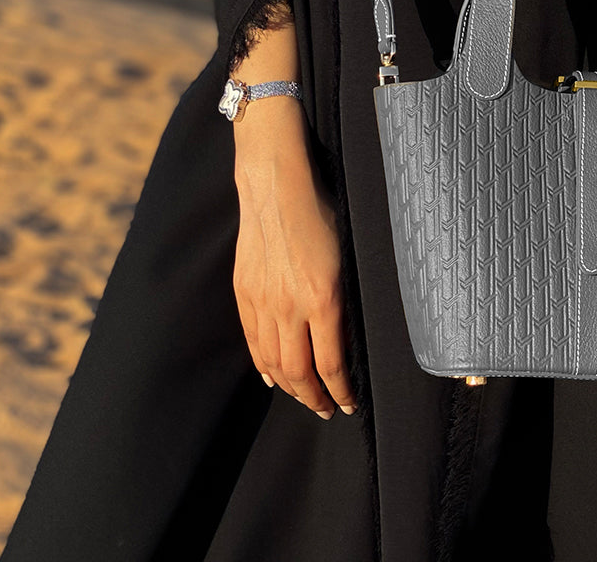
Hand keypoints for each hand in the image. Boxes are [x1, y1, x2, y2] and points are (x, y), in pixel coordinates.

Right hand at [232, 95, 355, 418]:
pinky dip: (263, 365)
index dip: (341, 390)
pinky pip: (254, 341)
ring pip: (274, 363)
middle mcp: (290, 307)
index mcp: (324, 298)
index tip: (350, 404)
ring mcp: (263, 301)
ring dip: (290, 388)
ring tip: (304, 398)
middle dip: (314, 398)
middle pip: (299, 372)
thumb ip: (347, 298)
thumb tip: (352, 332)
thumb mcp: (348, 254)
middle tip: (326, 410)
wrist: (276, 186)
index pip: (332, 363)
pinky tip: (273, 375)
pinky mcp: (244, 293)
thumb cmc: (321, 212)